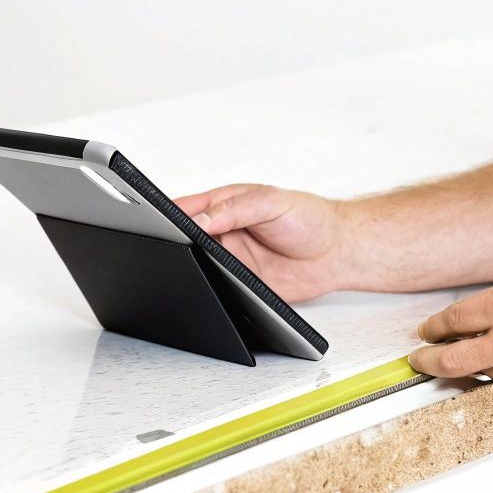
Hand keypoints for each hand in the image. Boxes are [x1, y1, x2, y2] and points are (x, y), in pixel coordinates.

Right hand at [172, 184, 351, 301]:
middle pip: (186, 238)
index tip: (156, 218)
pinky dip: (209, 289)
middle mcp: (224, 232)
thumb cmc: (309, 218)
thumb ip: (238, 209)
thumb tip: (204, 217)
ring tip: (187, 266)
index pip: (190, 207)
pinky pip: (216, 288)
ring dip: (191, 266)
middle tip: (168, 245)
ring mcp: (229, 259)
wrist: (336, 254)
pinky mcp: (239, 285)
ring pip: (197, 265)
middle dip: (175, 242)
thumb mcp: (273, 203)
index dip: (171, 212)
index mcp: (227, 205)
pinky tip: (209, 286)